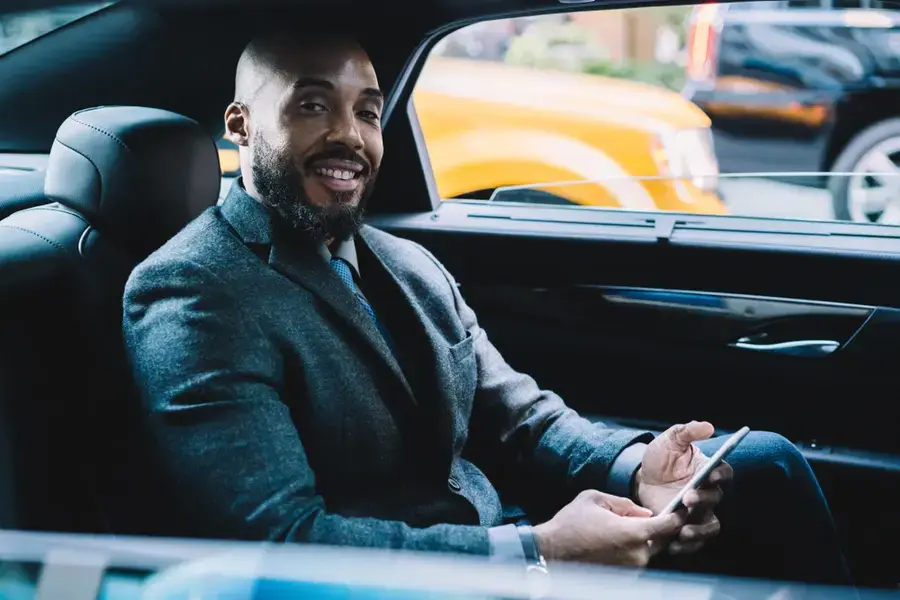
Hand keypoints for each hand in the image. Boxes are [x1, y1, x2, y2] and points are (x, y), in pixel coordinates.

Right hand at [533, 490, 684, 566]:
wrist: (551, 553)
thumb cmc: (570, 524)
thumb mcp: (595, 499)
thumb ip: (624, 503)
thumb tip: (644, 512)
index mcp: (633, 533)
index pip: (668, 525)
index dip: (677, 516)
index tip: (681, 509)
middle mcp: (637, 555)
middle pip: (661, 539)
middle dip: (657, 527)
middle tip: (646, 517)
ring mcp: (631, 570)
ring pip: (648, 551)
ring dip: (641, 540)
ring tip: (618, 530)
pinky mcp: (624, 578)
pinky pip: (635, 561)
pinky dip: (631, 551)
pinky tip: (612, 542)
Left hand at [634, 421, 732, 554]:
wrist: (642, 478)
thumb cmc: (661, 458)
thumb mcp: (670, 440)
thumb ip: (687, 432)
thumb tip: (708, 426)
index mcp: (708, 471)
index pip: (724, 473)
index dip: (721, 475)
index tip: (712, 475)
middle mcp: (708, 493)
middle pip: (715, 500)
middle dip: (703, 500)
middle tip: (687, 498)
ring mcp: (698, 513)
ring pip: (710, 526)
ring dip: (699, 531)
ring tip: (684, 531)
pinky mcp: (685, 527)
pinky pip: (693, 541)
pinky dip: (686, 546)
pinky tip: (673, 544)